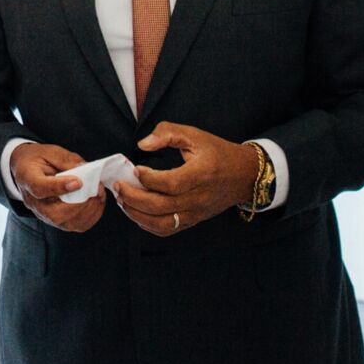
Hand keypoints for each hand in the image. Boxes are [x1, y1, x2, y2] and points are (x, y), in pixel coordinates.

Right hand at [9, 142, 105, 232]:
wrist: (25, 169)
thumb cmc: (37, 159)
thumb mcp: (50, 151)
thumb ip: (67, 160)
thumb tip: (86, 169)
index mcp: (27, 179)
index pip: (40, 188)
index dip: (59, 187)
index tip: (78, 182)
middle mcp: (33, 201)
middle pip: (55, 213)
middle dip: (80, 204)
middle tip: (96, 189)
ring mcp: (43, 214)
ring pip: (65, 223)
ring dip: (87, 211)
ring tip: (99, 195)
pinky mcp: (54, 220)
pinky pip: (73, 226)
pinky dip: (89, 217)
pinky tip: (96, 203)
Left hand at [111, 122, 259, 236]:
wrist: (245, 175)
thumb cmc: (218, 153)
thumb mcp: (195, 135)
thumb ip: (168, 133)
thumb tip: (143, 144)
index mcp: (201, 174)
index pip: (171, 183)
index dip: (149, 178)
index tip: (134, 168)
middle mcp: (199, 198)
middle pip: (161, 206)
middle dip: (134, 198)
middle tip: (118, 186)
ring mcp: (196, 212)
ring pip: (162, 223)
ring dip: (137, 214)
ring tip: (123, 200)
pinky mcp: (194, 220)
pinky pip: (169, 229)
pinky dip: (149, 225)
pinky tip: (137, 213)